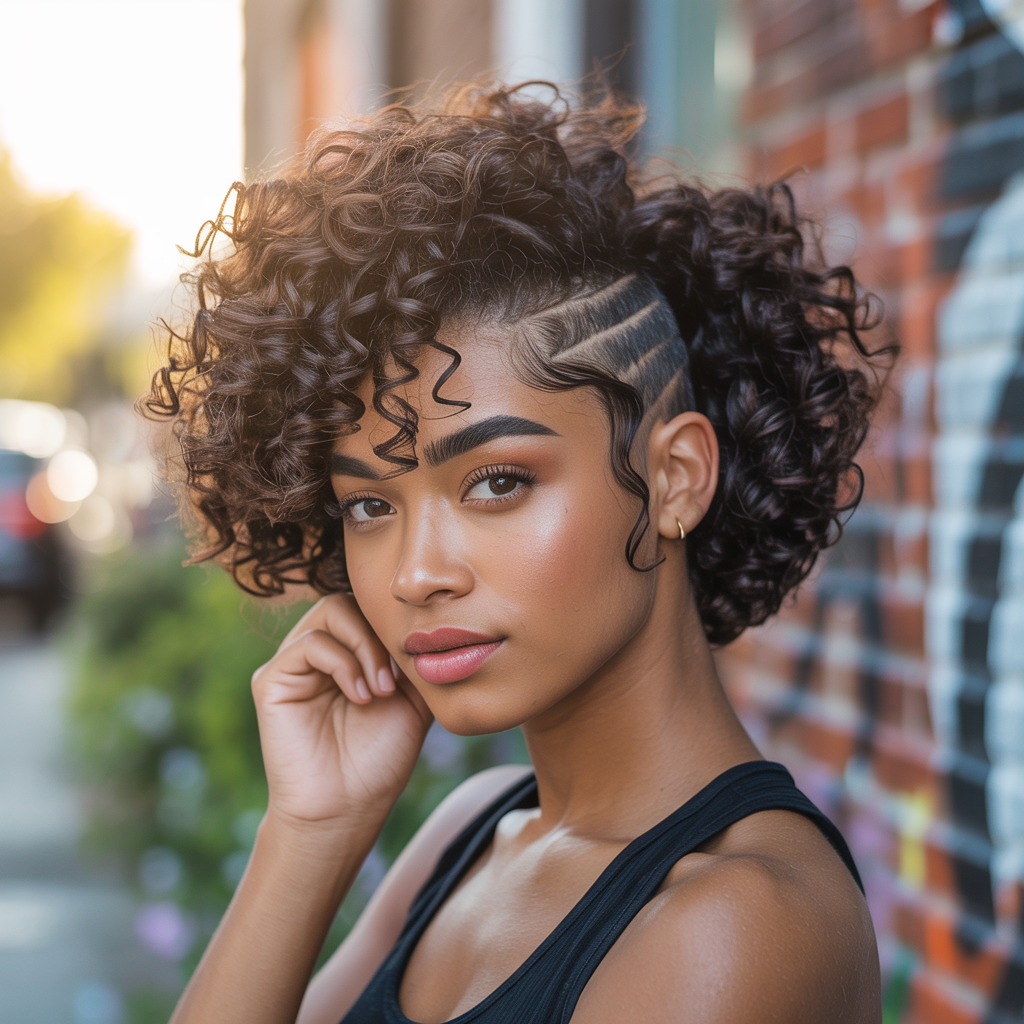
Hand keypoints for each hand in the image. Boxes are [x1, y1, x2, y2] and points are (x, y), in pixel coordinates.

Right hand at [251, 594, 432, 831]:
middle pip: (349, 600)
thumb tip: (423, 624)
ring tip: (381, 689)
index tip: (418, 662)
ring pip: (330, 611)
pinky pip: (308, 643)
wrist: (348, 809)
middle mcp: (318, 653)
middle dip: (380, 631)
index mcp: (348, 653)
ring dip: (365, 645)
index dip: (395, 625)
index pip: (369, 607)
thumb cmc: (379, 759)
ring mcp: (293, 664)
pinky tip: (359, 696)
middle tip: (396, 678)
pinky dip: (342, 663)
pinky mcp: (271, 680)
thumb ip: (414, 658)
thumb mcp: (413, 699)